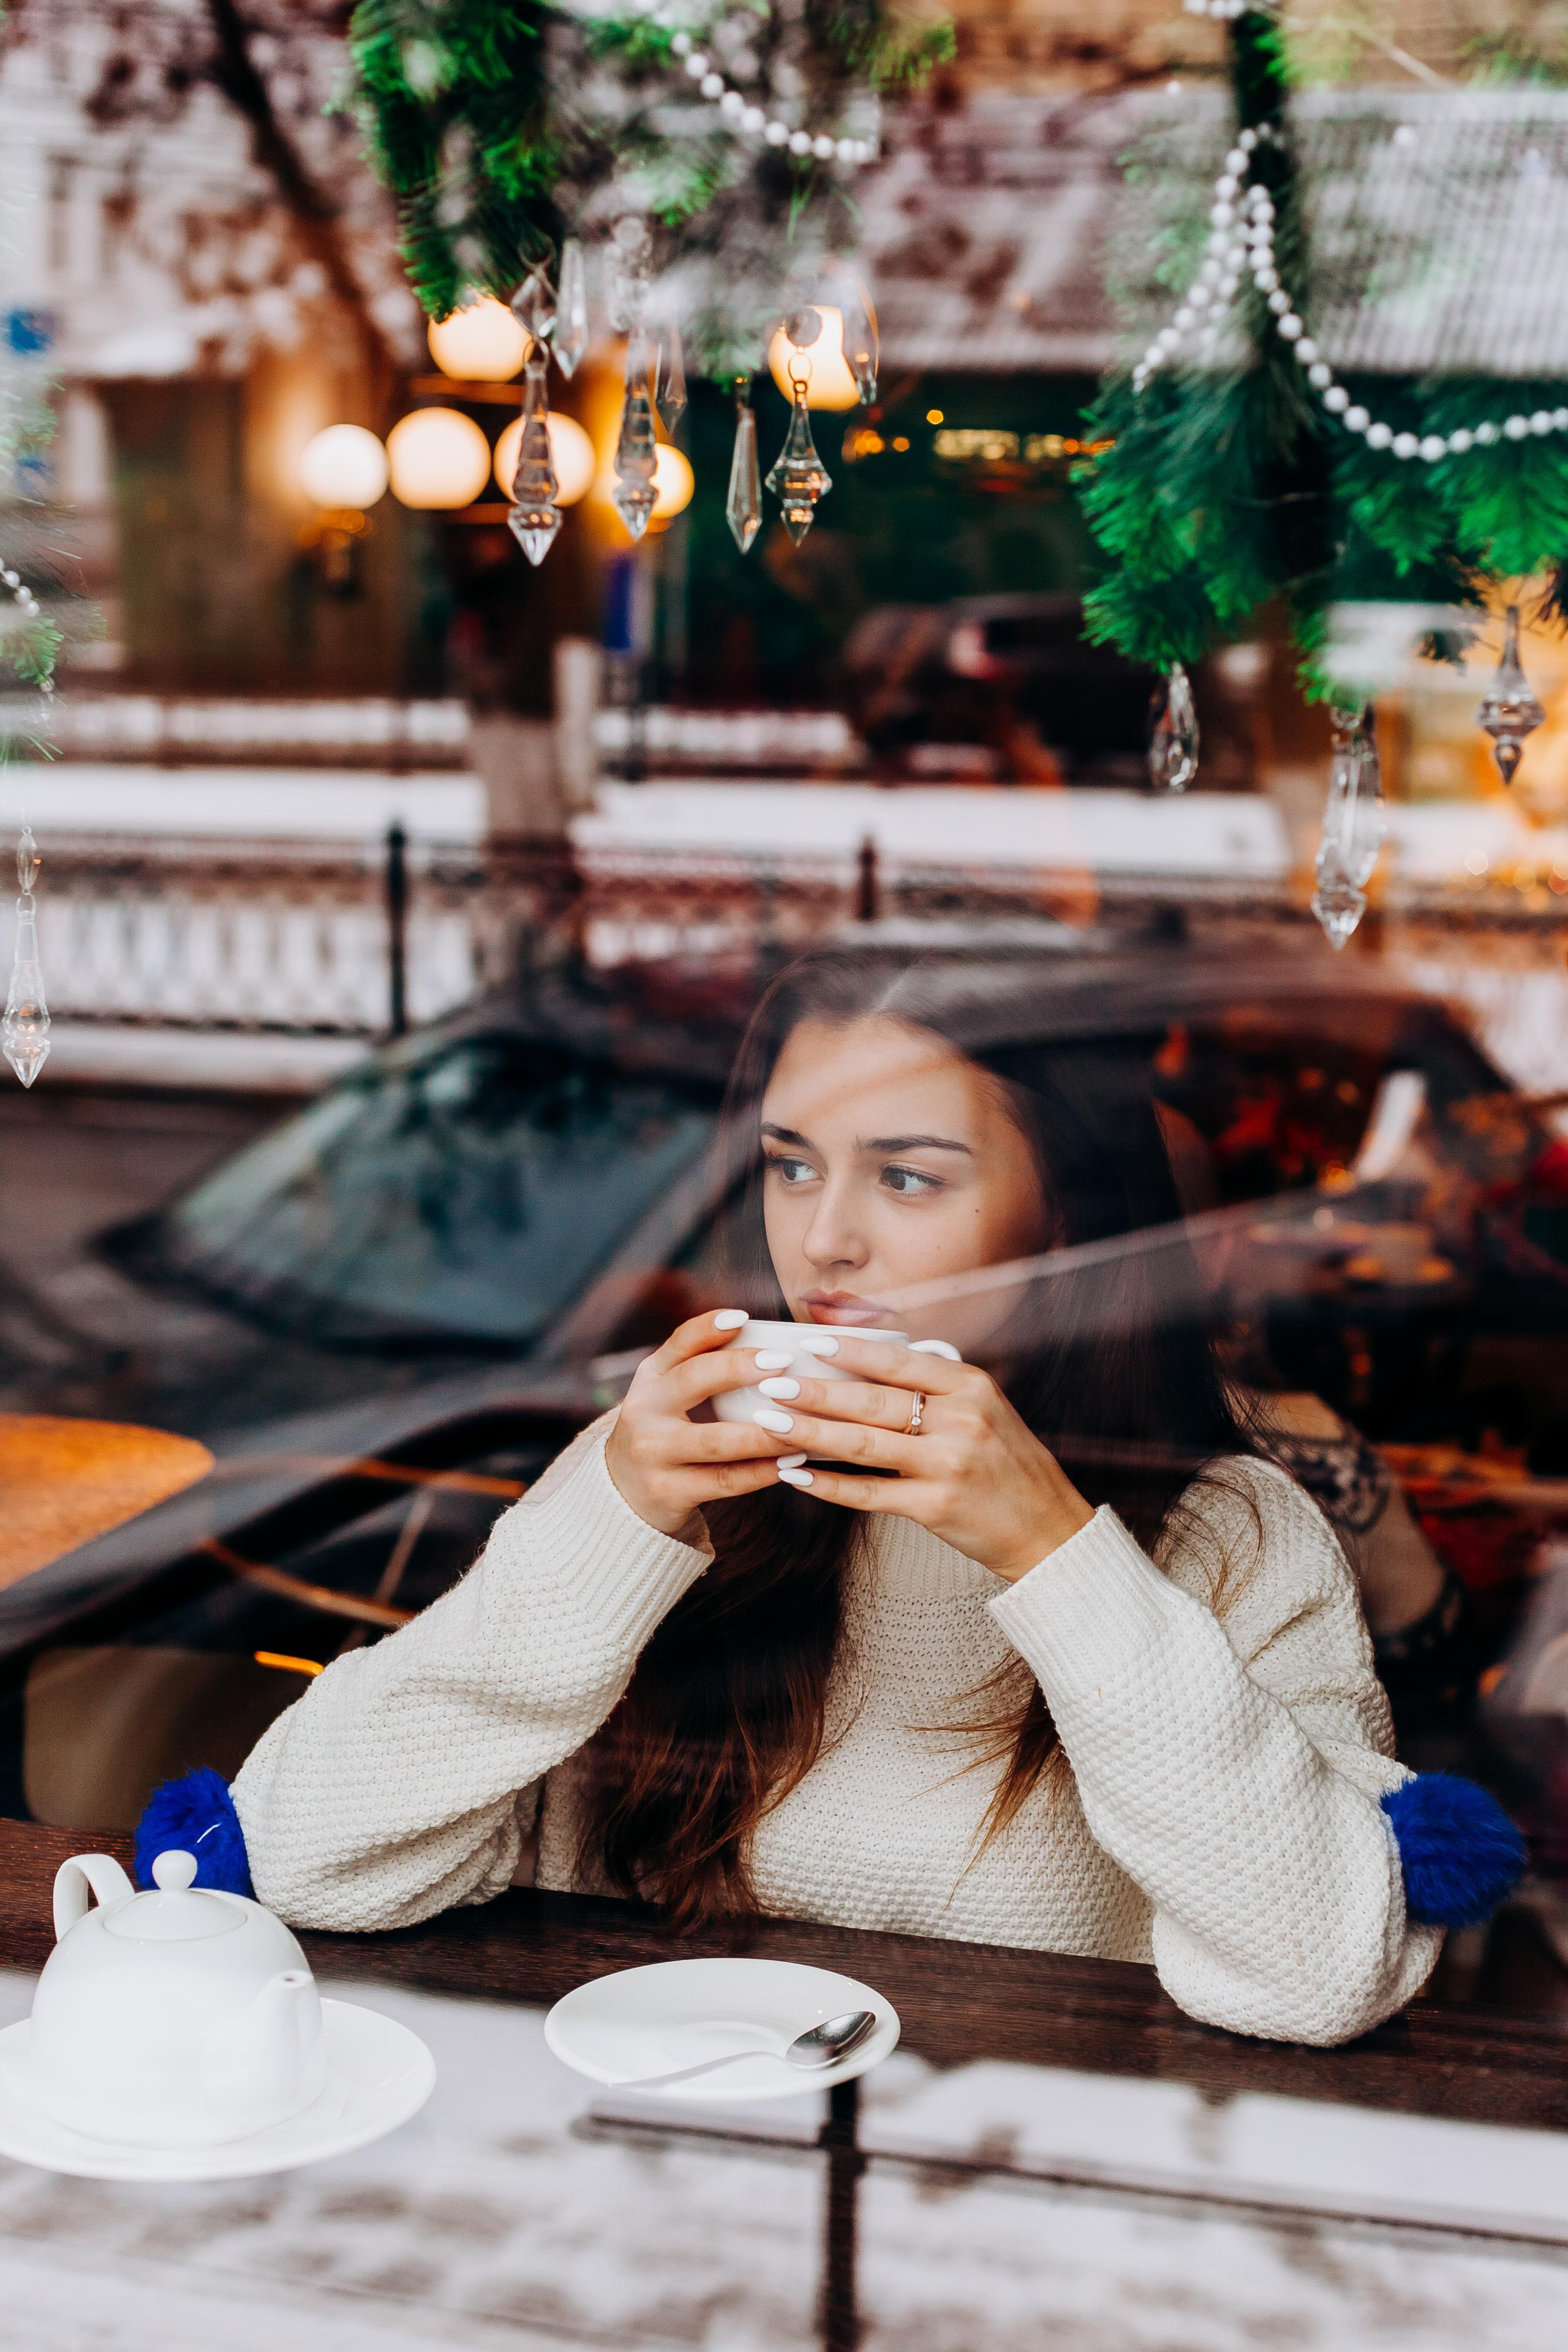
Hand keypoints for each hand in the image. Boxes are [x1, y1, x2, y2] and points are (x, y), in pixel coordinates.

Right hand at [604, 1311, 804, 1536]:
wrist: (622, 1494)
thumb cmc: (662, 1432)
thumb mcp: (665, 1393)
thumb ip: (698, 1362)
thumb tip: (757, 1331)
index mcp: (650, 1379)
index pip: (678, 1343)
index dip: (708, 1327)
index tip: (743, 1317)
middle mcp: (645, 1411)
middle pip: (693, 1380)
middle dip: (739, 1369)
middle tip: (783, 1363)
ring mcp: (654, 1453)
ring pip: (716, 1440)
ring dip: (764, 1432)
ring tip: (802, 1425)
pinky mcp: (669, 1491)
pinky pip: (724, 1480)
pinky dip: (761, 1471)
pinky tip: (789, 1463)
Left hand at [751, 1335, 1094, 1582]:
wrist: (1050, 1531)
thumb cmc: (1010, 1467)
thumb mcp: (988, 1411)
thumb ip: (940, 1387)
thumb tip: (876, 1360)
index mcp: (972, 1388)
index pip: (900, 1362)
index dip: (850, 1350)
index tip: (808, 1341)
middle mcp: (961, 1420)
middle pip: (872, 1399)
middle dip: (815, 1389)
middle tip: (772, 1381)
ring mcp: (948, 1465)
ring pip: (863, 1443)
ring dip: (809, 1431)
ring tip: (770, 1421)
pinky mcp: (936, 1508)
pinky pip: (869, 1493)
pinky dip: (828, 1484)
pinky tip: (796, 1475)